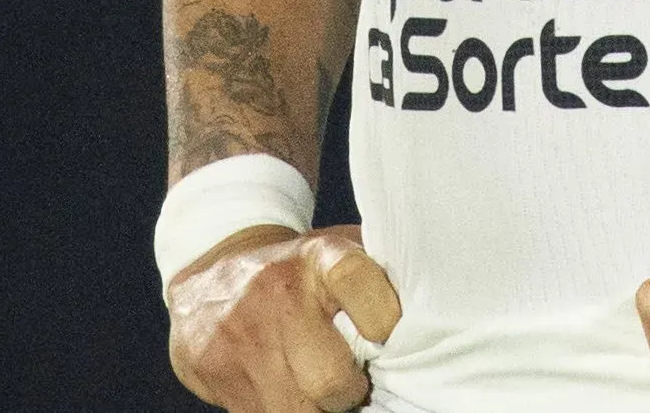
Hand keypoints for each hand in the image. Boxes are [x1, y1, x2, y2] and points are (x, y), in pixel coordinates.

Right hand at [168, 224, 404, 412]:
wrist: (211, 264)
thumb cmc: (298, 272)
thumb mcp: (340, 253)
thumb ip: (382, 280)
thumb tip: (439, 321)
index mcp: (320, 258)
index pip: (359, 283)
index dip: (382, 321)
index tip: (386, 339)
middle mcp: (277, 292)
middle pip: (331, 382)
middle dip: (346, 394)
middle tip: (348, 384)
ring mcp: (239, 332)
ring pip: (296, 411)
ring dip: (312, 409)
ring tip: (315, 388)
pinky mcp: (210, 365)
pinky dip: (279, 410)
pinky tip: (282, 390)